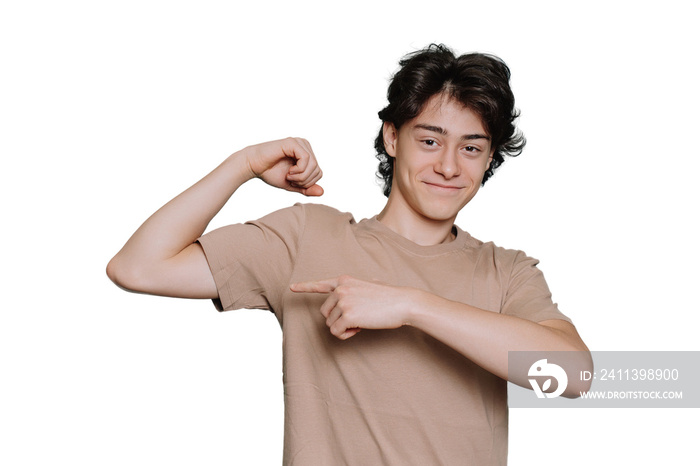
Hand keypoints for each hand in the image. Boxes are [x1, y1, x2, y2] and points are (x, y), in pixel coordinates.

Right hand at [242, 137, 322, 195]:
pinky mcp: (293, 143)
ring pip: (313, 165)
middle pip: (317, 170)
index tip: (293, 182)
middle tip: (290, 180)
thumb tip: (322, 192)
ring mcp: (299, 143)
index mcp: (307, 154)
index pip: (319, 173)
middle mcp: (305, 146)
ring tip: (289, 176)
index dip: (307, 183)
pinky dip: (299, 170)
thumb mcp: (292, 185)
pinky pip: (306, 159)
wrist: (253, 166)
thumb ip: (306, 188)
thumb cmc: (271, 173)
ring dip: (301, 177)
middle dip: (305, 181)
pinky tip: (289, 172)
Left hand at [290, 275, 414, 339]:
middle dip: (337, 320)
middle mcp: (340, 289)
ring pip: (330, 324)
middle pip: (325, 313)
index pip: (321, 284)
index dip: (305, 287)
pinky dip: (346, 335)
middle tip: (356, 320)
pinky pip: (336, 332)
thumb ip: (355, 290)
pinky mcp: (347, 316)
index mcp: (344, 281)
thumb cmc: (389, 297)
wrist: (402, 303)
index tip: (292, 288)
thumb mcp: (369, 286)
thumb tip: (351, 300)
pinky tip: (359, 329)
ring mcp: (343, 302)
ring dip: (343, 328)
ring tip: (360, 323)